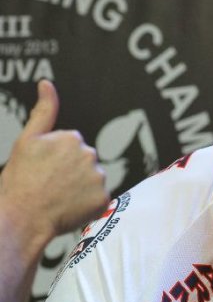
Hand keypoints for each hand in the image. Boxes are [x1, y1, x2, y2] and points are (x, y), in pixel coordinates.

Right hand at [0, 81, 108, 246]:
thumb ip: (43, 111)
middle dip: (70, 172)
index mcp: (72, 138)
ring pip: (92, 180)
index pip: (71, 147)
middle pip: (84, 162)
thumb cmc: (20, 180)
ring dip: (80, 187)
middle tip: (49, 185)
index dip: (55, 160)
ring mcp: (98, 177)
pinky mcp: (104, 199)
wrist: (21, 217)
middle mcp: (90, 154)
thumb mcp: (26, 140)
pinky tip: (69, 208)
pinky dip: (87, 204)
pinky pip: (99, 199)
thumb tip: (47, 83)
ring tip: (58, 197)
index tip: (42, 170)